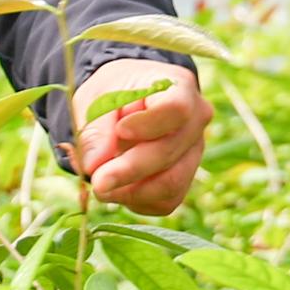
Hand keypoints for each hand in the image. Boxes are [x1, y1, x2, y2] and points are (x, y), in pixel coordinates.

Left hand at [72, 59, 208, 214]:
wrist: (127, 104)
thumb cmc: (113, 94)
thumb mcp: (95, 98)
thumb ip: (95, 129)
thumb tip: (94, 165)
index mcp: (178, 87)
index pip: (176, 109)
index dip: (148, 125)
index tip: (119, 130)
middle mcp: (195, 121)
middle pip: (169, 151)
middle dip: (129, 170)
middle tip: (97, 181)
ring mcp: (194, 153)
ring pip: (171, 183)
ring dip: (131, 191)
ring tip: (100, 186)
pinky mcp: (185, 179)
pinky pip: (165, 201)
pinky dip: (136, 201)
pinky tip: (116, 190)